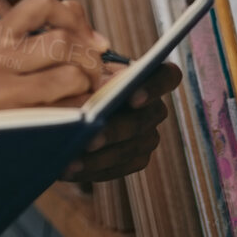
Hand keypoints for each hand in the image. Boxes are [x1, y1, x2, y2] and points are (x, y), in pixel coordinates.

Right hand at [0, 0, 111, 113]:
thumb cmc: (6, 102)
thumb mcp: (14, 62)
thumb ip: (52, 36)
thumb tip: (100, 42)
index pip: (42, 2)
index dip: (75, 18)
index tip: (92, 42)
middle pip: (63, 41)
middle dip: (91, 59)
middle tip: (96, 77)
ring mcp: (0, 94)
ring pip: (71, 74)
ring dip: (89, 87)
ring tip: (85, 97)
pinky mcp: (17, 125)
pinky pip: (70, 110)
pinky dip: (85, 111)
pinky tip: (82, 117)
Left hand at [61, 61, 181, 189]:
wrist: (73, 105)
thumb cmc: (78, 77)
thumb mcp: (80, 66)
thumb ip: (85, 66)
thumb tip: (80, 76)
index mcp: (147, 76)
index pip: (167, 77)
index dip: (154, 87)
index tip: (132, 97)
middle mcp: (153, 107)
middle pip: (144, 120)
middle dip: (115, 131)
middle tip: (88, 141)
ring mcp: (148, 136)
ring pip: (131, 149)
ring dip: (100, 158)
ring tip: (70, 162)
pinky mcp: (136, 158)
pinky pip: (119, 168)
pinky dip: (94, 169)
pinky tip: (70, 170)